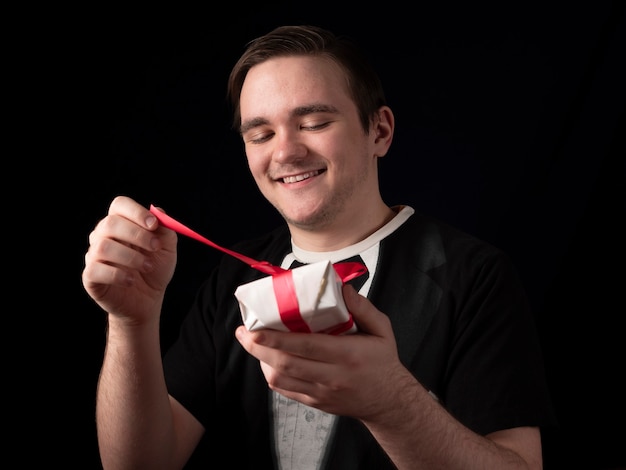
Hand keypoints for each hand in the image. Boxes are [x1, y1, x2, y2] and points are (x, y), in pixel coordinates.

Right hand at [82, 196, 177, 323]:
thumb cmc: (155, 269)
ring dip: (131, 257)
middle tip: (155, 247)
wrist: (148, 299)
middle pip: (110, 223)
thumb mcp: (167, 248)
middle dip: (137, 235)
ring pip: (103, 247)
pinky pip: (95, 269)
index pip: (119, 205)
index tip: (154, 225)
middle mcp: (103, 236)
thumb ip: (165, 229)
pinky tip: (131, 281)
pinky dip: (117, 275)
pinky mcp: (90, 276)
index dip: (136, 212)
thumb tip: (158, 211)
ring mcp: (94, 255)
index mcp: (121, 223)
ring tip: (147, 267)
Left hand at [235, 284, 412, 419]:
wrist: (389, 401)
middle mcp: (331, 376)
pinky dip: (271, 374)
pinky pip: (286, 390)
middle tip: (243, 332)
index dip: (276, 337)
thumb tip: (342, 288)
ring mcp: (321, 392)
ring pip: (281, 379)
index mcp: (347, 354)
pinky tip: (267, 359)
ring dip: (261, 360)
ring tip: (252, 342)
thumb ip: (363, 308)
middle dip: (258, 347)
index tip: (255, 327)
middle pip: (285, 363)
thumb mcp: (382, 329)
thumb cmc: (383, 360)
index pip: (305, 346)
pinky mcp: (315, 402)